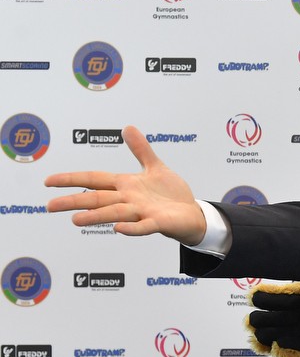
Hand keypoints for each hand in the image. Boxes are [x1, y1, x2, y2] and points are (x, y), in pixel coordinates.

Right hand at [44, 126, 206, 244]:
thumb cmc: (171, 194)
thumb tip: (127, 127)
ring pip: (116, 213)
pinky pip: (144, 226)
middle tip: (50, 206)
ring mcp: (143, 212)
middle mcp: (130, 199)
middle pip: (98, 198)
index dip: (72, 179)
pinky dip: (133, 227)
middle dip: (74, 201)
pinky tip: (119, 228)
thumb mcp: (155, 167)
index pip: (94, 180)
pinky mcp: (159, 222)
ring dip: (97, 216)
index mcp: (126, 185)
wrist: (193, 213)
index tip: (49, 181)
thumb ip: (140, 150)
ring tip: (76, 220)